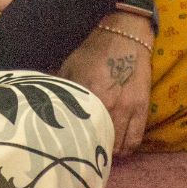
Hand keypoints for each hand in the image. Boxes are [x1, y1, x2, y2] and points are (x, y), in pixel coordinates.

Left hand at [59, 17, 151, 154]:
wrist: (126, 35)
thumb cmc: (93, 51)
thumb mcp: (70, 66)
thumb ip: (60, 88)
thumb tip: (44, 106)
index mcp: (86, 93)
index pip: (78, 130)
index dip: (73, 143)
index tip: (68, 147)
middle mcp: (108, 105)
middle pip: (99, 142)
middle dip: (91, 149)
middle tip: (84, 152)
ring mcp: (127, 108)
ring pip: (119, 146)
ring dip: (109, 151)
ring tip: (101, 151)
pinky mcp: (142, 108)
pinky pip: (136, 140)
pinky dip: (127, 148)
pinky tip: (118, 148)